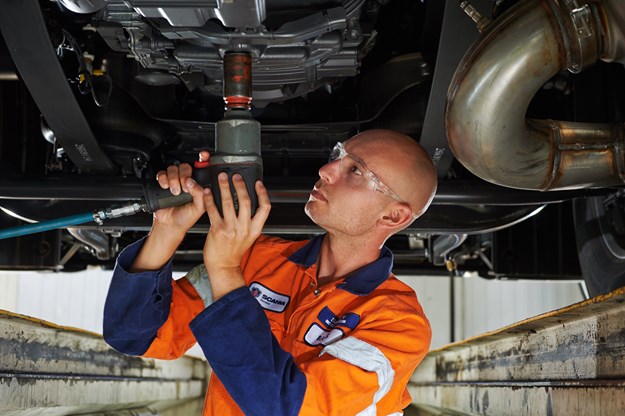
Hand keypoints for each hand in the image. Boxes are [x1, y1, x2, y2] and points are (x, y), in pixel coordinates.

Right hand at [153, 150, 209, 236]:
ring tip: (175, 192)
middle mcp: (188, 181)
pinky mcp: (164, 183)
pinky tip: (166, 187)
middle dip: (184, 175)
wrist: (170, 224)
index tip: (204, 155)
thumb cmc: (186, 217)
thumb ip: (200, 194)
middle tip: (184, 187)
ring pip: (174, 168)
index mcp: (199, 185)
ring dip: (174, 179)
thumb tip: (192, 182)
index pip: (202, 168)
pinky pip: (162, 173)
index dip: (203, 159)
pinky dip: (163, 179)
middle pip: (186, 166)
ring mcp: (175, 181)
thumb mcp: (199, 207)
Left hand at [202, 172, 270, 299]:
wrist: (223, 266)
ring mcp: (231, 229)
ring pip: (229, 203)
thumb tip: (248, 202)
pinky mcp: (218, 230)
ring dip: (224, 187)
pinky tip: (207, 192)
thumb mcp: (249, 236)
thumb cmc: (234, 251)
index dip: (263, 193)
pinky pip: (213, 210)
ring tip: (222, 177)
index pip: (265, 208)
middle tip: (236, 176)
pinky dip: (209, 199)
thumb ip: (250, 221)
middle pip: (246, 201)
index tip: (258, 183)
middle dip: (240, 185)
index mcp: (255, 229)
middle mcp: (245, 228)